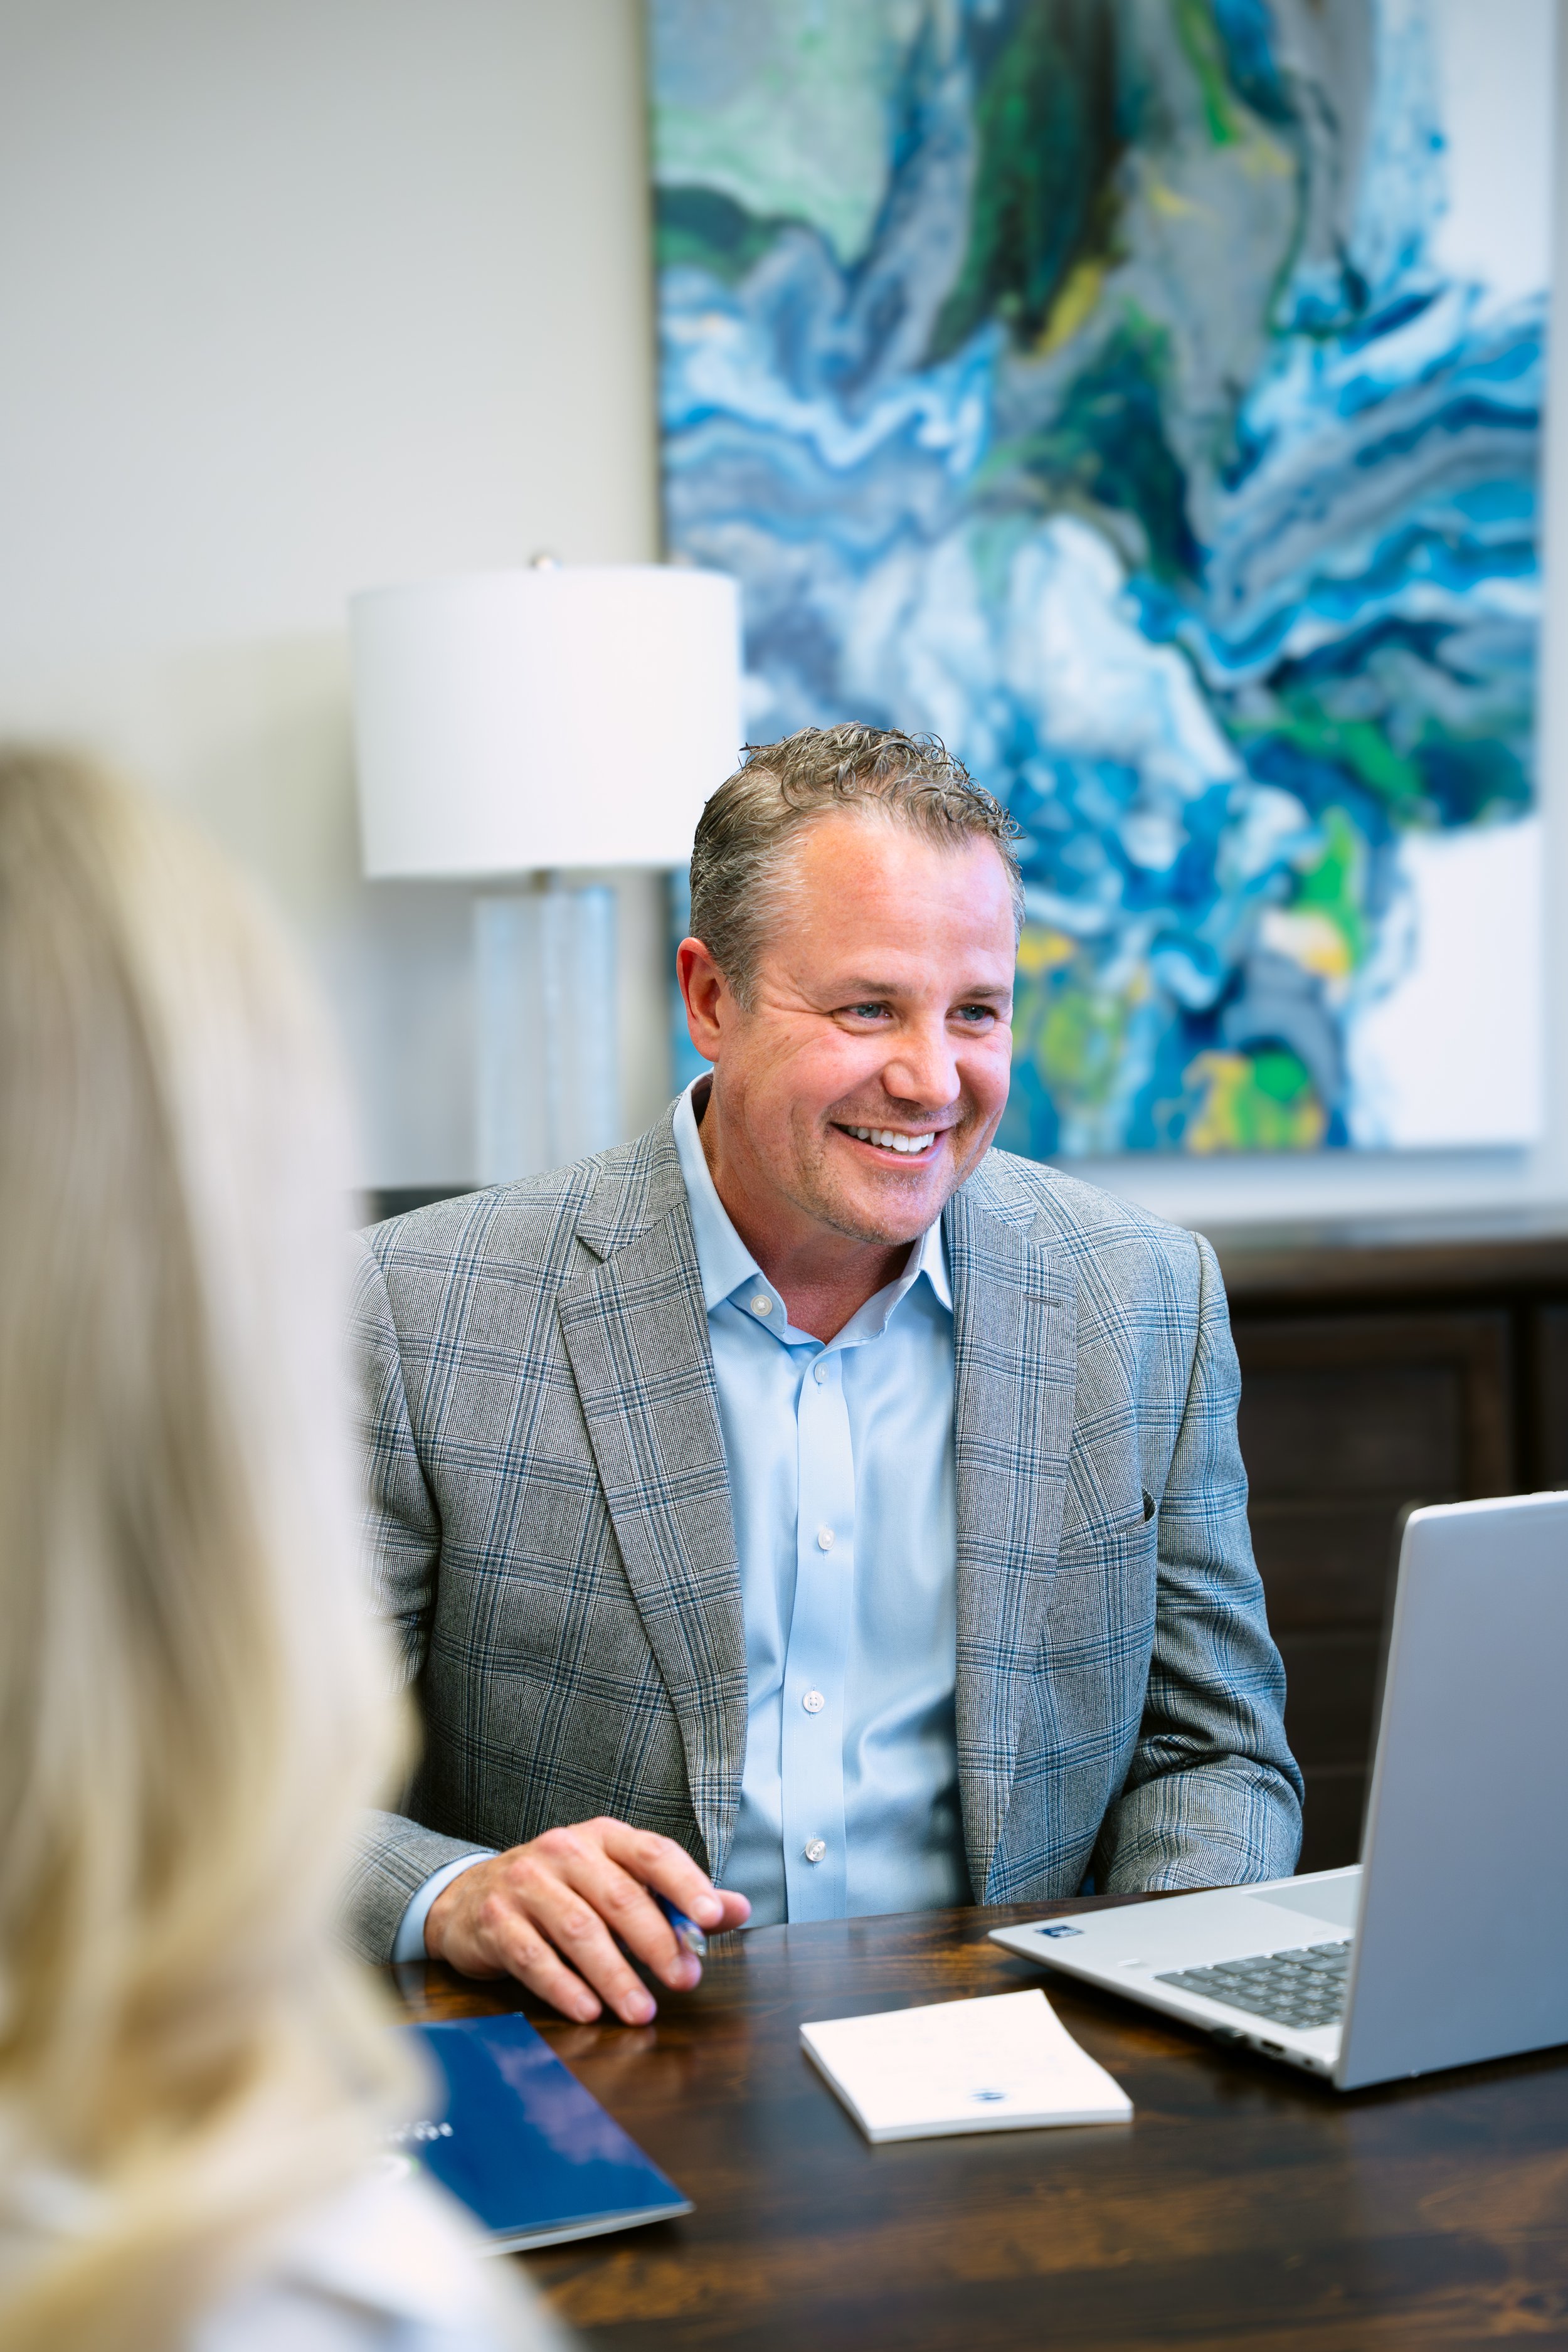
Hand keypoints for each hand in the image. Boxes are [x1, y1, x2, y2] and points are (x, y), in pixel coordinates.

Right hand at [423, 1816, 750, 2023]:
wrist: (470, 1896)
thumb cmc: (559, 1891)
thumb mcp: (615, 1882)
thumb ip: (675, 1897)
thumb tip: (736, 1908)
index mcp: (603, 1837)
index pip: (653, 1853)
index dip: (686, 1883)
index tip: (711, 1917)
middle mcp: (564, 1850)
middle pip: (620, 1896)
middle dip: (657, 1942)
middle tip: (683, 1979)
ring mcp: (525, 1884)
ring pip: (580, 1930)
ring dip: (615, 1975)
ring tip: (641, 2011)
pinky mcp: (495, 1921)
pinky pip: (534, 1956)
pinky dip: (564, 1987)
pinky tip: (589, 2011)